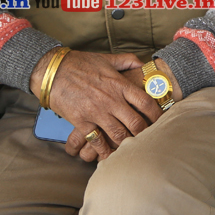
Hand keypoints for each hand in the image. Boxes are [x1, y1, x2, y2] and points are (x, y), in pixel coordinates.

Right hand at [29, 50, 162, 160]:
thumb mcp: (107, 58)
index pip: (145, 102)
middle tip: (148, 139)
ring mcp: (97, 113)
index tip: (161, 120)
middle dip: (144, 133)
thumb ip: (127, 61)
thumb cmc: (80, 63)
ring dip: (127, 144)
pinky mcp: (81, 122)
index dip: (156, 114)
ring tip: (133, 150)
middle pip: (136, 122)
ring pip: (119, 135)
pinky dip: (104, 151)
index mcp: (119, 85)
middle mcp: (111, 101)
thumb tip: (143, 64)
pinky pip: (96, 141)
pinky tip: (109, 156)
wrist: (53, 71)